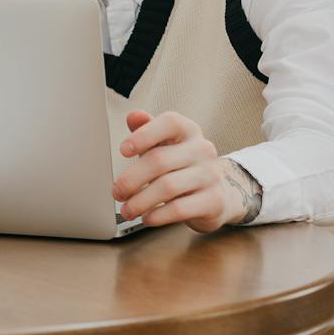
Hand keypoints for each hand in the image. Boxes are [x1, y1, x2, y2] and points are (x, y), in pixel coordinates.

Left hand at [113, 110, 245, 233]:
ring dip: (140, 201)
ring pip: (167, 187)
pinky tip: (147, 218)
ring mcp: (211, 175)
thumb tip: (133, 116)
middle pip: (159, 160)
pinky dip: (158, 215)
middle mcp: (203, 150)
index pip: (170, 123)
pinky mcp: (214, 201)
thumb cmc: (181, 166)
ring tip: (127, 209)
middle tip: (117, 192)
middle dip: (131, 179)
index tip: (123, 150)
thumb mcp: (163, 145)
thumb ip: (146, 129)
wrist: (216, 195)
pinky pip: (180, 208)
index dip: (144, 135)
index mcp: (189, 131)